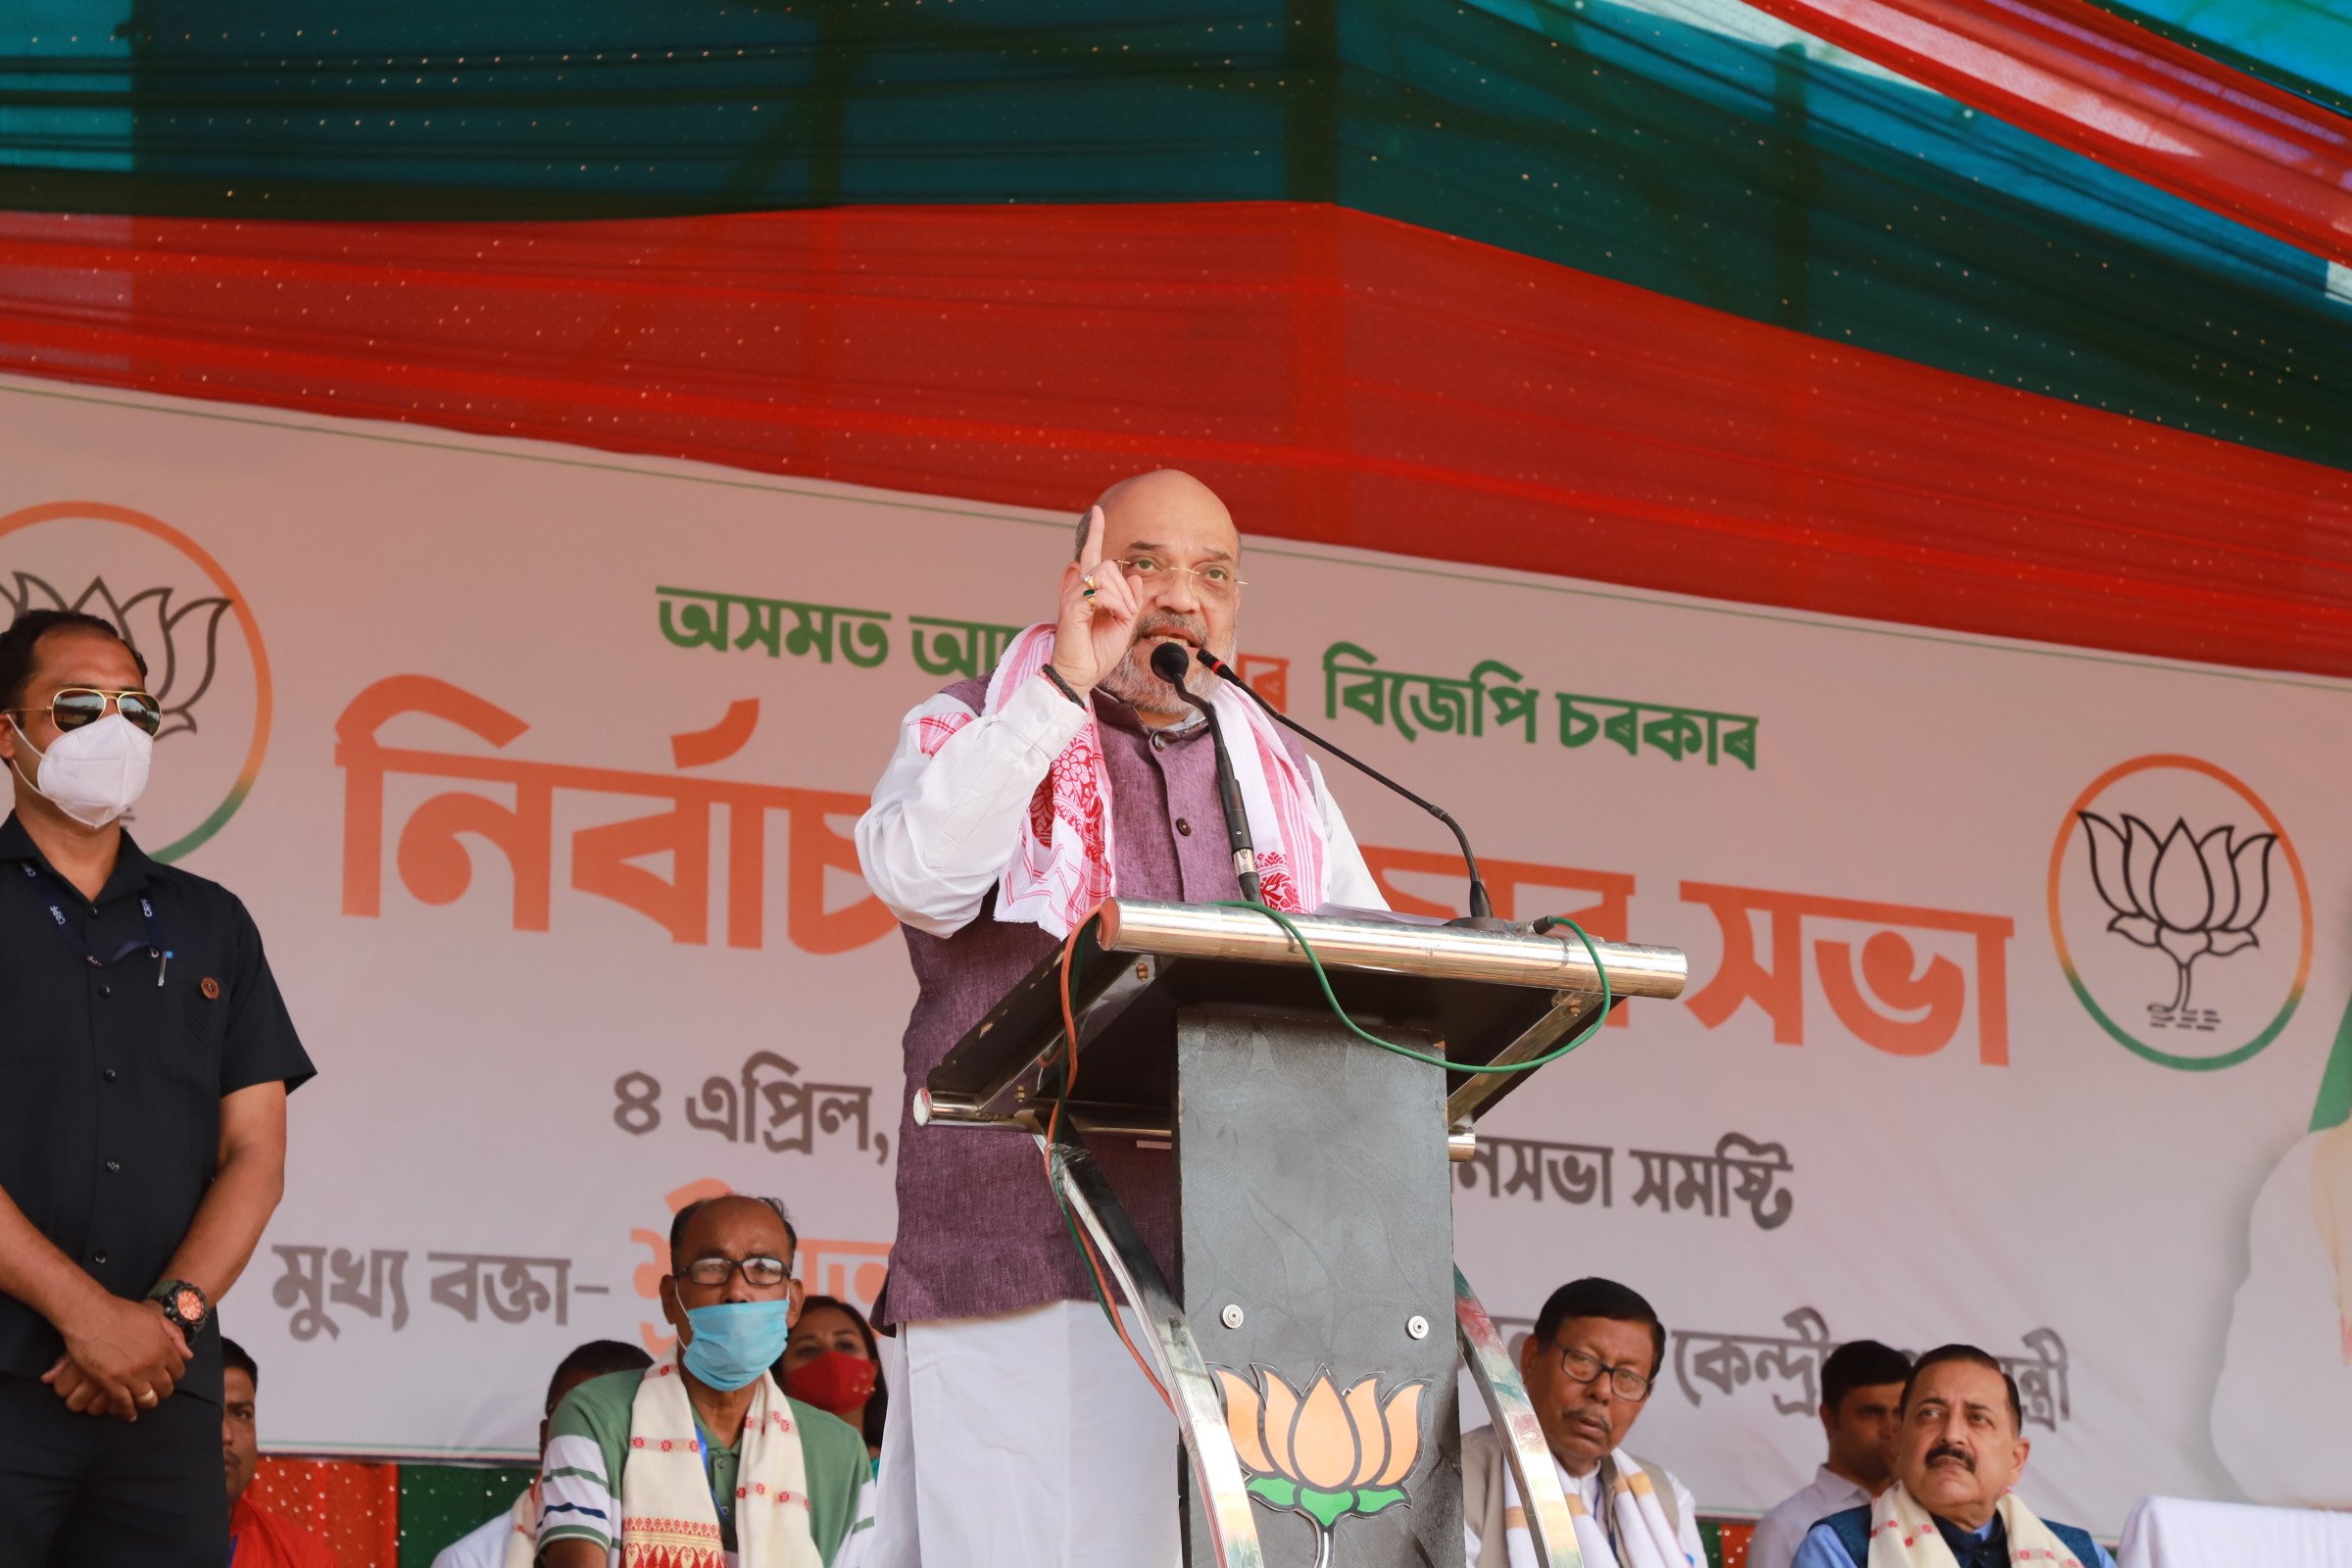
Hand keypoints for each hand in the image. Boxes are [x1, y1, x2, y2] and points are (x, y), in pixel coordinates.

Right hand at [45, 1297, 189, 1420]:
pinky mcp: (110, 1383)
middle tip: (156, 1391)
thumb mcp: (155, 1318)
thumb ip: (174, 1336)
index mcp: (164, 1348)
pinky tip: (129, 1414)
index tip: (167, 1376)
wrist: (91, 1315)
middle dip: (162, 1390)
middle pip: (164, 1388)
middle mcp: (151, 1365)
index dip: (173, 1375)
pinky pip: (124, 1404)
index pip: (178, 1371)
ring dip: (147, 1402)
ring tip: (144, 1402)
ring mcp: (131, 1375)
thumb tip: (188, 1356)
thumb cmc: (122, 1313)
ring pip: (147, 1399)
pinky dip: (128, 1411)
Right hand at [1050, 505, 1142, 692]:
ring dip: (1122, 597)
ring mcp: (1072, 596)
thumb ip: (1129, 600)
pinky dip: (1115, 604)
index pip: (1092, 555)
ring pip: (1104, 573)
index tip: (1097, 511)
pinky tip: (1115, 618)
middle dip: (1125, 588)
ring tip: (1120, 617)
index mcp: (1089, 590)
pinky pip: (1099, 591)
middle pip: (1107, 564)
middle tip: (1126, 612)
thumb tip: (1136, 578)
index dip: (1095, 532)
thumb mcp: (1123, 624)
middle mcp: (1078, 588)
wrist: (1081, 675)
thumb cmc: (1097, 652)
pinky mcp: (1071, 607)